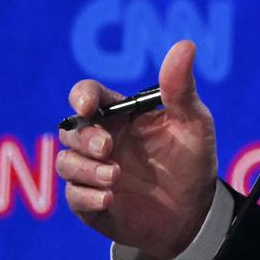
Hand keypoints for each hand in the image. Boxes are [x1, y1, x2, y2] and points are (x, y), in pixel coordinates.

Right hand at [55, 39, 219, 259]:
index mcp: (120, 116)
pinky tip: (109, 198)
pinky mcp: (89, 202)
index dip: (81, 96)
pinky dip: (87, 196)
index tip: (87, 107)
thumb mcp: (192, 124)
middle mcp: (101, 140)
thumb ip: (181, 88)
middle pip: (70, 129)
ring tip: (115, 177)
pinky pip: (73, 196)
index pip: (88, 95)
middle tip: (107, 147)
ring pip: (66, 162)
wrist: (194, 213)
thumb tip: (185, 45)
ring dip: (86, 168)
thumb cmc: (192, 161)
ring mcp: (92, 172)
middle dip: (84, 137)